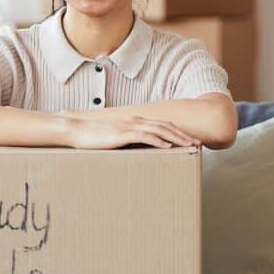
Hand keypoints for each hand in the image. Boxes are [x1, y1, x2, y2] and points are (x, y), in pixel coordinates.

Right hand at [61, 114, 200, 149]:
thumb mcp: (112, 138)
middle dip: (183, 134)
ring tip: (189, 145)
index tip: (189, 140)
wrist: (76, 130)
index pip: (161, 125)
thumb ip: (125, 141)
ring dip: (177, 137)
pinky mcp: (122, 134)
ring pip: (159, 130)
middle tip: (198, 143)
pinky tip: (169, 147)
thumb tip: (135, 151)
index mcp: (134, 122)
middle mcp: (135, 121)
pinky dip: (159, 141)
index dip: (177, 132)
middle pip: (166, 126)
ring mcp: (129, 126)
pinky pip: (145, 137)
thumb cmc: (92, 137)